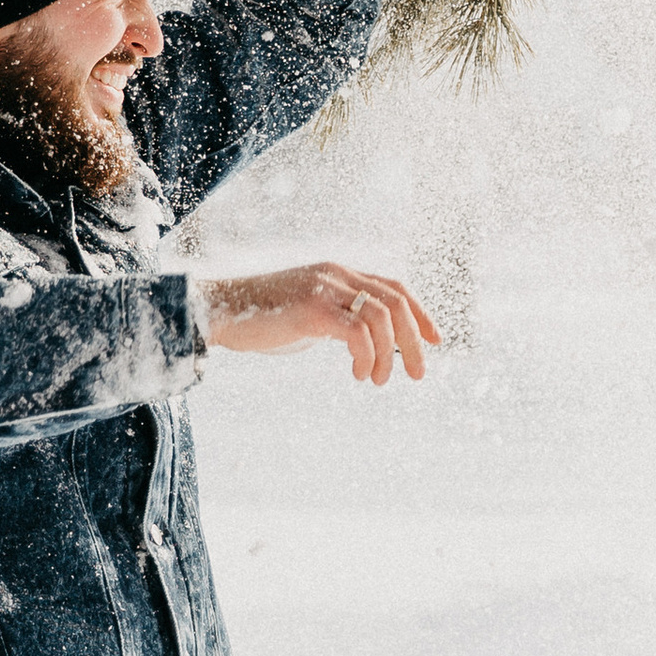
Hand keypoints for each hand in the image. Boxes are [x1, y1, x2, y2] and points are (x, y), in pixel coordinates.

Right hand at [202, 263, 439, 382]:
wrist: (220, 311)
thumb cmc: (261, 318)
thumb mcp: (308, 314)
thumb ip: (337, 319)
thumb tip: (366, 344)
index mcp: (339, 274)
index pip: (394, 287)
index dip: (419, 313)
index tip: (435, 341)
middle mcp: (337, 275)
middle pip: (395, 302)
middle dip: (414, 341)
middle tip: (418, 375)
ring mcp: (324, 288)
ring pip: (381, 317)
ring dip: (389, 355)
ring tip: (378, 381)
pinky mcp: (312, 308)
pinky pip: (356, 332)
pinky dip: (366, 357)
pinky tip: (358, 374)